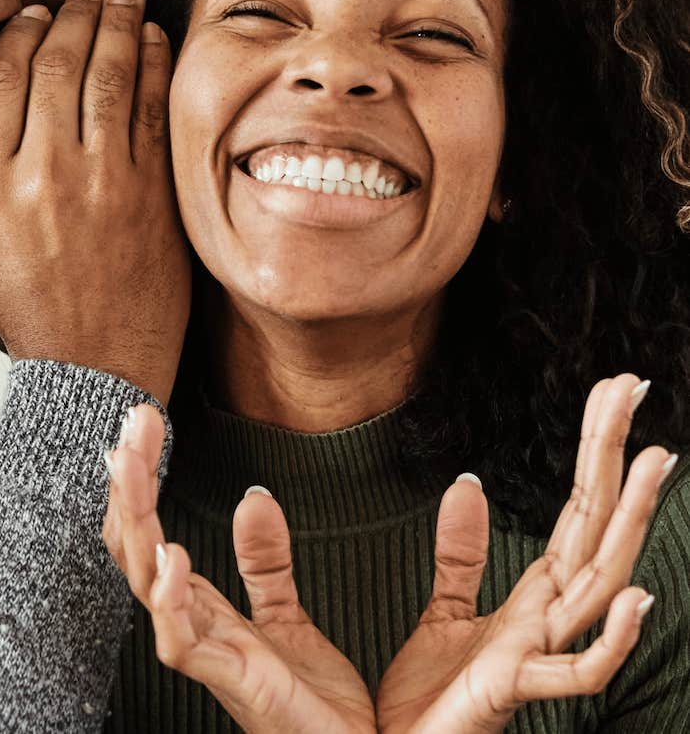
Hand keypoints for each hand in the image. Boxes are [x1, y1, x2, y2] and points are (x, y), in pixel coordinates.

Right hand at [0, 0, 189, 402]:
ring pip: (107, 76)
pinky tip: (155, 39)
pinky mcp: (153, 195)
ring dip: (115, 22)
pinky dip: (155, 66)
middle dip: (70, 12)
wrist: (97, 366)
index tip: (33, 14)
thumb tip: (2, 108)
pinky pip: (154, 111)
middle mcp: (42, 175)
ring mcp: (104, 182)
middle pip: (55, 63)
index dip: (17, 35)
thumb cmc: (34, 311)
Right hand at [103, 405, 375, 733]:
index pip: (153, 531)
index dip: (143, 478)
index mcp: (203, 609)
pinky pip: (183, 644)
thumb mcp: (287, 612)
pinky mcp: (233, 683)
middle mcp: (193, 627)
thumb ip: (266, 559)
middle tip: (134, 421)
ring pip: (146, 582)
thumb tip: (254, 496)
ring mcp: (207, 654)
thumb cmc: (313, 700)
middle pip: (139, 546)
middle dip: (131, 482)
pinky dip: (171, 599)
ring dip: (135, 521)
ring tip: (128, 464)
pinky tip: (171, 554)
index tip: (145, 422)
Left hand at [377, 374, 673, 732]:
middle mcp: (547, 620)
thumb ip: (462, 550)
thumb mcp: (445, 606)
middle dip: (613, 458)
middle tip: (633, 387)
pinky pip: (576, 671)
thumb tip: (469, 482)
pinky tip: (633, 595)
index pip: (574, 511)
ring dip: (629, 522)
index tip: (611, 394)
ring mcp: (535, 654)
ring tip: (656, 460)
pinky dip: (612, 639)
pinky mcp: (510, 690)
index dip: (593, 453)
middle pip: (592, 527)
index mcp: (533, 598)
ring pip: (596, 580)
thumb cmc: (427, 696)